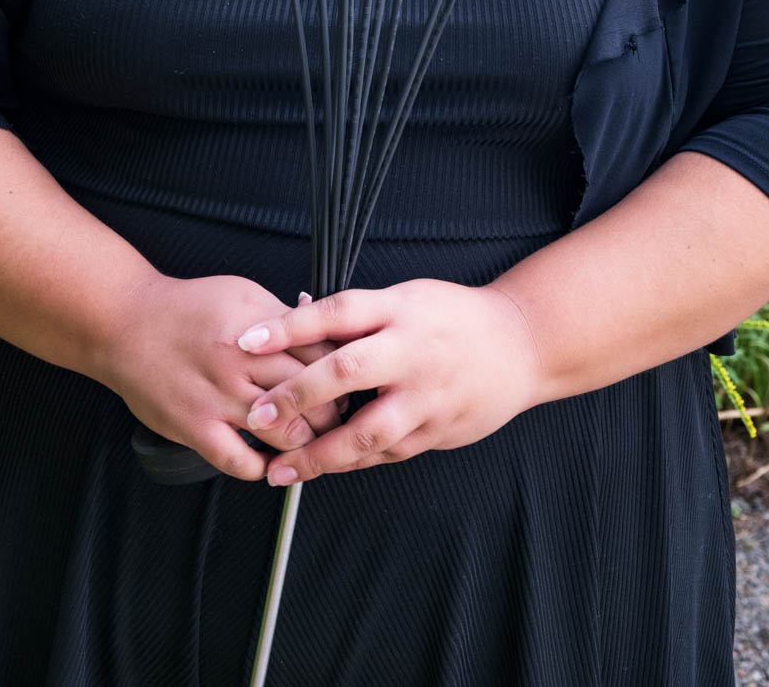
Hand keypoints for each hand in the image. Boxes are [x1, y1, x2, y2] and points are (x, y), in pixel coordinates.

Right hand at [93, 273, 351, 480]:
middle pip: (311, 395)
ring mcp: (217, 398)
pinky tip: (272, 464)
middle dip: (332, 412)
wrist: (126, 324)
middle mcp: (240, 362)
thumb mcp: (242, 295)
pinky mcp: (195, 427)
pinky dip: (263, 469)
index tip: (349, 382)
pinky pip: (240, 462)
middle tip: (338, 418)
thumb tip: (326, 333)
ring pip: (284, 433)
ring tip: (312, 443)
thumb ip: (283, 317)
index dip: (341, 371)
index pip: (320, 354)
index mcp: (258, 326)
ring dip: (305, 444)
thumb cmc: (187, 308)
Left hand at [231, 279, 546, 485]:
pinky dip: (352, 461)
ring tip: (278, 469)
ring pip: (366, 432)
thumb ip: (360, 315)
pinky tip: (321, 469)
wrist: (522, 344)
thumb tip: (296, 318)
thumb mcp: (407, 299)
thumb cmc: (451, 316)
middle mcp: (411, 352)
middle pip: (345, 373)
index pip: (336, 312)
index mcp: (399, 310)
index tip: (246, 340)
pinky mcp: (438, 431)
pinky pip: (387, 452)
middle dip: (295, 397)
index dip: (289, 326)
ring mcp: (426, 396)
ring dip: (318, 455)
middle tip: (255, 416)